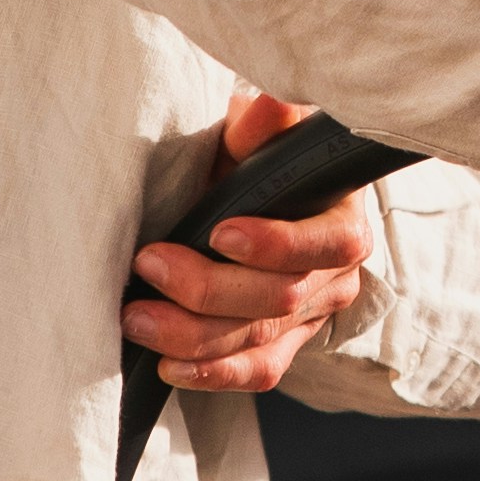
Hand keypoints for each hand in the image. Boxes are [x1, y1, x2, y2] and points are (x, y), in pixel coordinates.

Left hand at [124, 90, 383, 399]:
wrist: (252, 204)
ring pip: (259, 341)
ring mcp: (309, 320)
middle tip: (149, 266)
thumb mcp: (257, 137)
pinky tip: (167, 367)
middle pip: (279, 299)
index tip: (218, 231)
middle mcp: (335, 278)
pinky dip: (211, 376)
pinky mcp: (281, 348)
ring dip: (192, 336)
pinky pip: (255, 373)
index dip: (275, 244)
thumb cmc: (254, 165)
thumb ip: (263, 124)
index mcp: (341, 221)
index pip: (325, 244)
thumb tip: (264, 104)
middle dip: (209, 288)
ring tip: (138, 319)